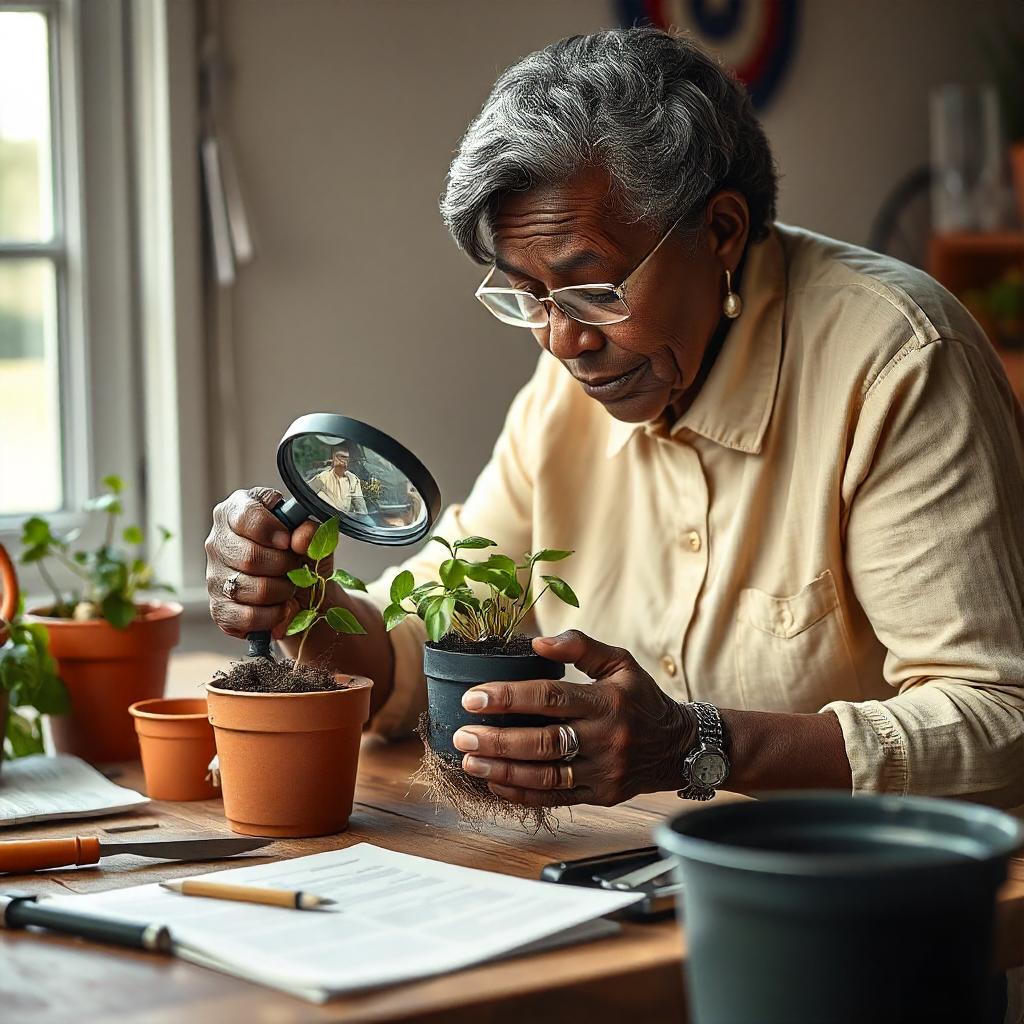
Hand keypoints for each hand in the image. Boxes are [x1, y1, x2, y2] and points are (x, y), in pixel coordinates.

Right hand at [205, 487, 326, 639]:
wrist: (302, 588)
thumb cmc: (299, 552)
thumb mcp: (311, 535)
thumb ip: (310, 530)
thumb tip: (300, 539)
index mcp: (236, 511)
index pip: (245, 516)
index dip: (271, 530)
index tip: (288, 542)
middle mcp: (218, 541)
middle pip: (249, 557)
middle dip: (283, 566)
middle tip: (295, 567)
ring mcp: (214, 576)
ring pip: (250, 588)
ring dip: (281, 591)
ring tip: (290, 586)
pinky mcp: (219, 608)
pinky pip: (247, 616)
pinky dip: (273, 615)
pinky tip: (282, 607)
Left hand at [451, 630, 695, 806]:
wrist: (679, 746)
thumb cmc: (641, 699)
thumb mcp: (620, 662)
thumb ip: (580, 646)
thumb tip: (538, 642)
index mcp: (606, 702)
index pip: (550, 698)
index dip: (509, 698)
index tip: (474, 697)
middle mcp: (605, 739)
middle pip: (542, 741)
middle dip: (497, 739)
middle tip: (462, 735)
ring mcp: (603, 772)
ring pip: (544, 776)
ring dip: (502, 769)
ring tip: (469, 760)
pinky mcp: (600, 795)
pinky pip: (554, 798)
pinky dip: (521, 794)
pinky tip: (494, 783)